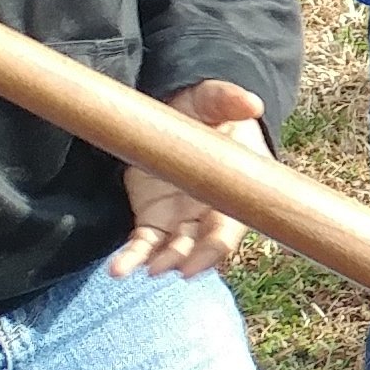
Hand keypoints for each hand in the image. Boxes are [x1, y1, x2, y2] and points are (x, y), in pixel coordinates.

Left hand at [109, 79, 272, 279]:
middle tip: (161, 267)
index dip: (215, 249)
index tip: (194, 264)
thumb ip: (227, 100)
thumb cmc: (205, 109)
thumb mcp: (213, 100)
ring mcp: (182, 218)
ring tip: (133, 269)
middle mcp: (211, 211)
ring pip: (172, 249)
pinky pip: (145, 243)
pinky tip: (118, 269)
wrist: (179, 112)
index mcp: (233, 189)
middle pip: (201, 245)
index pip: (230, 228)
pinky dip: (132, 258)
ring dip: (157, 262)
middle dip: (183, 260)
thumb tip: (251, 104)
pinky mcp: (155, 218)